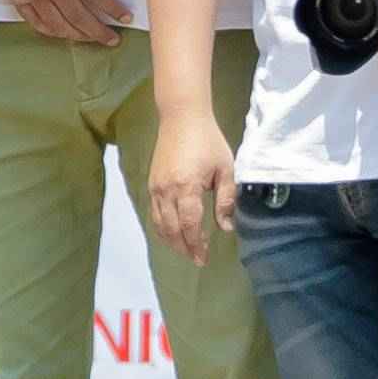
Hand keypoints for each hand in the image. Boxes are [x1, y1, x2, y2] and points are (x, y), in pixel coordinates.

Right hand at [146, 105, 236, 264]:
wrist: (181, 118)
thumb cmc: (208, 142)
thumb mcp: (225, 170)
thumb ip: (225, 200)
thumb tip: (225, 228)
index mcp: (186, 187)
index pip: (189, 225)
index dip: (196, 245)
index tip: (204, 259)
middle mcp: (166, 190)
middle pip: (171, 228)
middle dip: (184, 247)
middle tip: (197, 260)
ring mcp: (156, 187)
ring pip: (159, 223)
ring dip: (171, 240)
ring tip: (185, 250)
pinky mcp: (152, 183)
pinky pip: (154, 212)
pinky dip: (161, 227)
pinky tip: (172, 232)